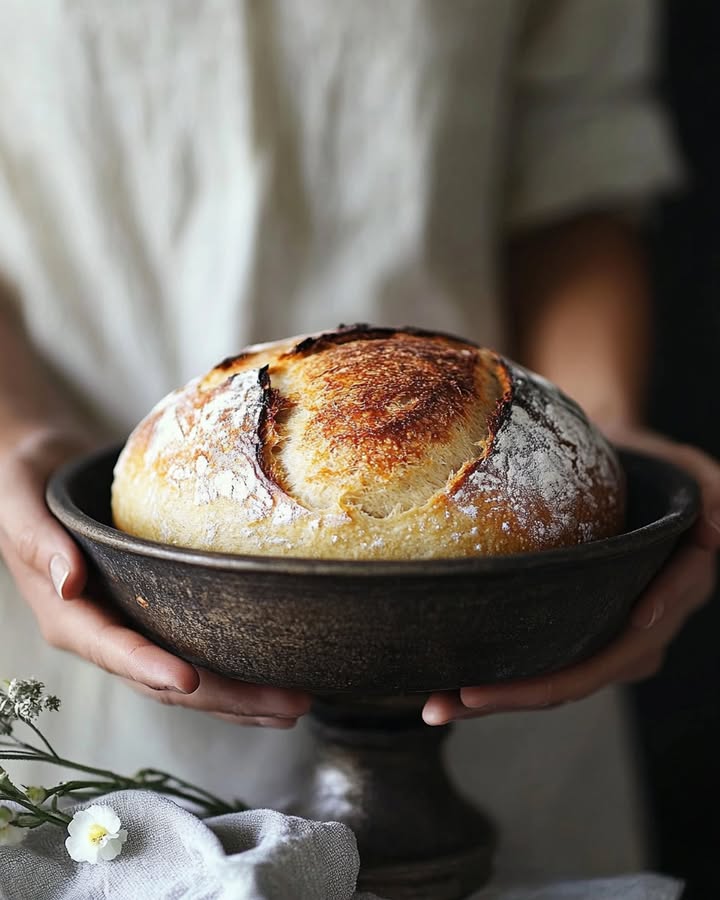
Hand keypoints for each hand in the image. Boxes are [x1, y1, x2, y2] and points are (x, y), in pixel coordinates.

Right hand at [0, 427, 310, 727]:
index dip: (150, 668)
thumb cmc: (25, 485)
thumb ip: (40, 543)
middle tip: (285, 705)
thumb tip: (69, 582)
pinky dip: (237, 670)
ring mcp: (133, 629)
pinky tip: (276, 677)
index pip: (113, 649)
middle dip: (224, 698)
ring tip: (295, 706)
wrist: (41, 473)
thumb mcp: (19, 504)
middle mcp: (104, 633)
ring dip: (242, 697)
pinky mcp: (156, 615)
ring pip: (189, 678)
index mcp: (69, 616)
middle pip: (164, 680)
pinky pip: (198, 650)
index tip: (190, 681)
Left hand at [423, 429, 718, 725]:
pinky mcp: (569, 630)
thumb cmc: (646, 463)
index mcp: (671, 598)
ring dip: (497, 698)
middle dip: (524, 692)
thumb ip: (711, 493)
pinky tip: (446, 689)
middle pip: (583, 675)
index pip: (634, 644)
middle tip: (464, 697)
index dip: (597, 660)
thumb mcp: (688, 470)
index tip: (534, 675)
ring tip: (439, 704)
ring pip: (554, 682)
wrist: (611, 461)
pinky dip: (494, 679)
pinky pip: (536, 663)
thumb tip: (716, 530)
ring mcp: (602, 635)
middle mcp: (639, 630)